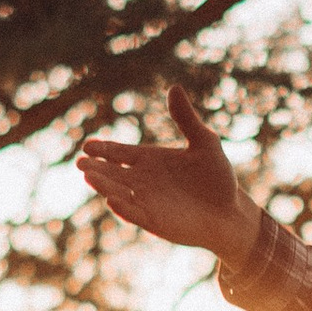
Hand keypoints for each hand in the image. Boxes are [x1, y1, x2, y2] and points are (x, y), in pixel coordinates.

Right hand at [79, 84, 259, 267]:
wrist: (231, 212)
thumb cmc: (217, 178)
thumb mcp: (204, 142)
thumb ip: (187, 118)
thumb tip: (174, 88)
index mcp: (149, 161)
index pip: (119, 153)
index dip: (103, 149)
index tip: (87, 145)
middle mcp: (143, 181)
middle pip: (112, 173)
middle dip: (96, 168)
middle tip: (80, 162)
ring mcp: (147, 203)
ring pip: (119, 193)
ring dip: (104, 186)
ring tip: (88, 176)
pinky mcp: (156, 222)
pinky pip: (135, 215)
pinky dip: (123, 208)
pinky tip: (112, 200)